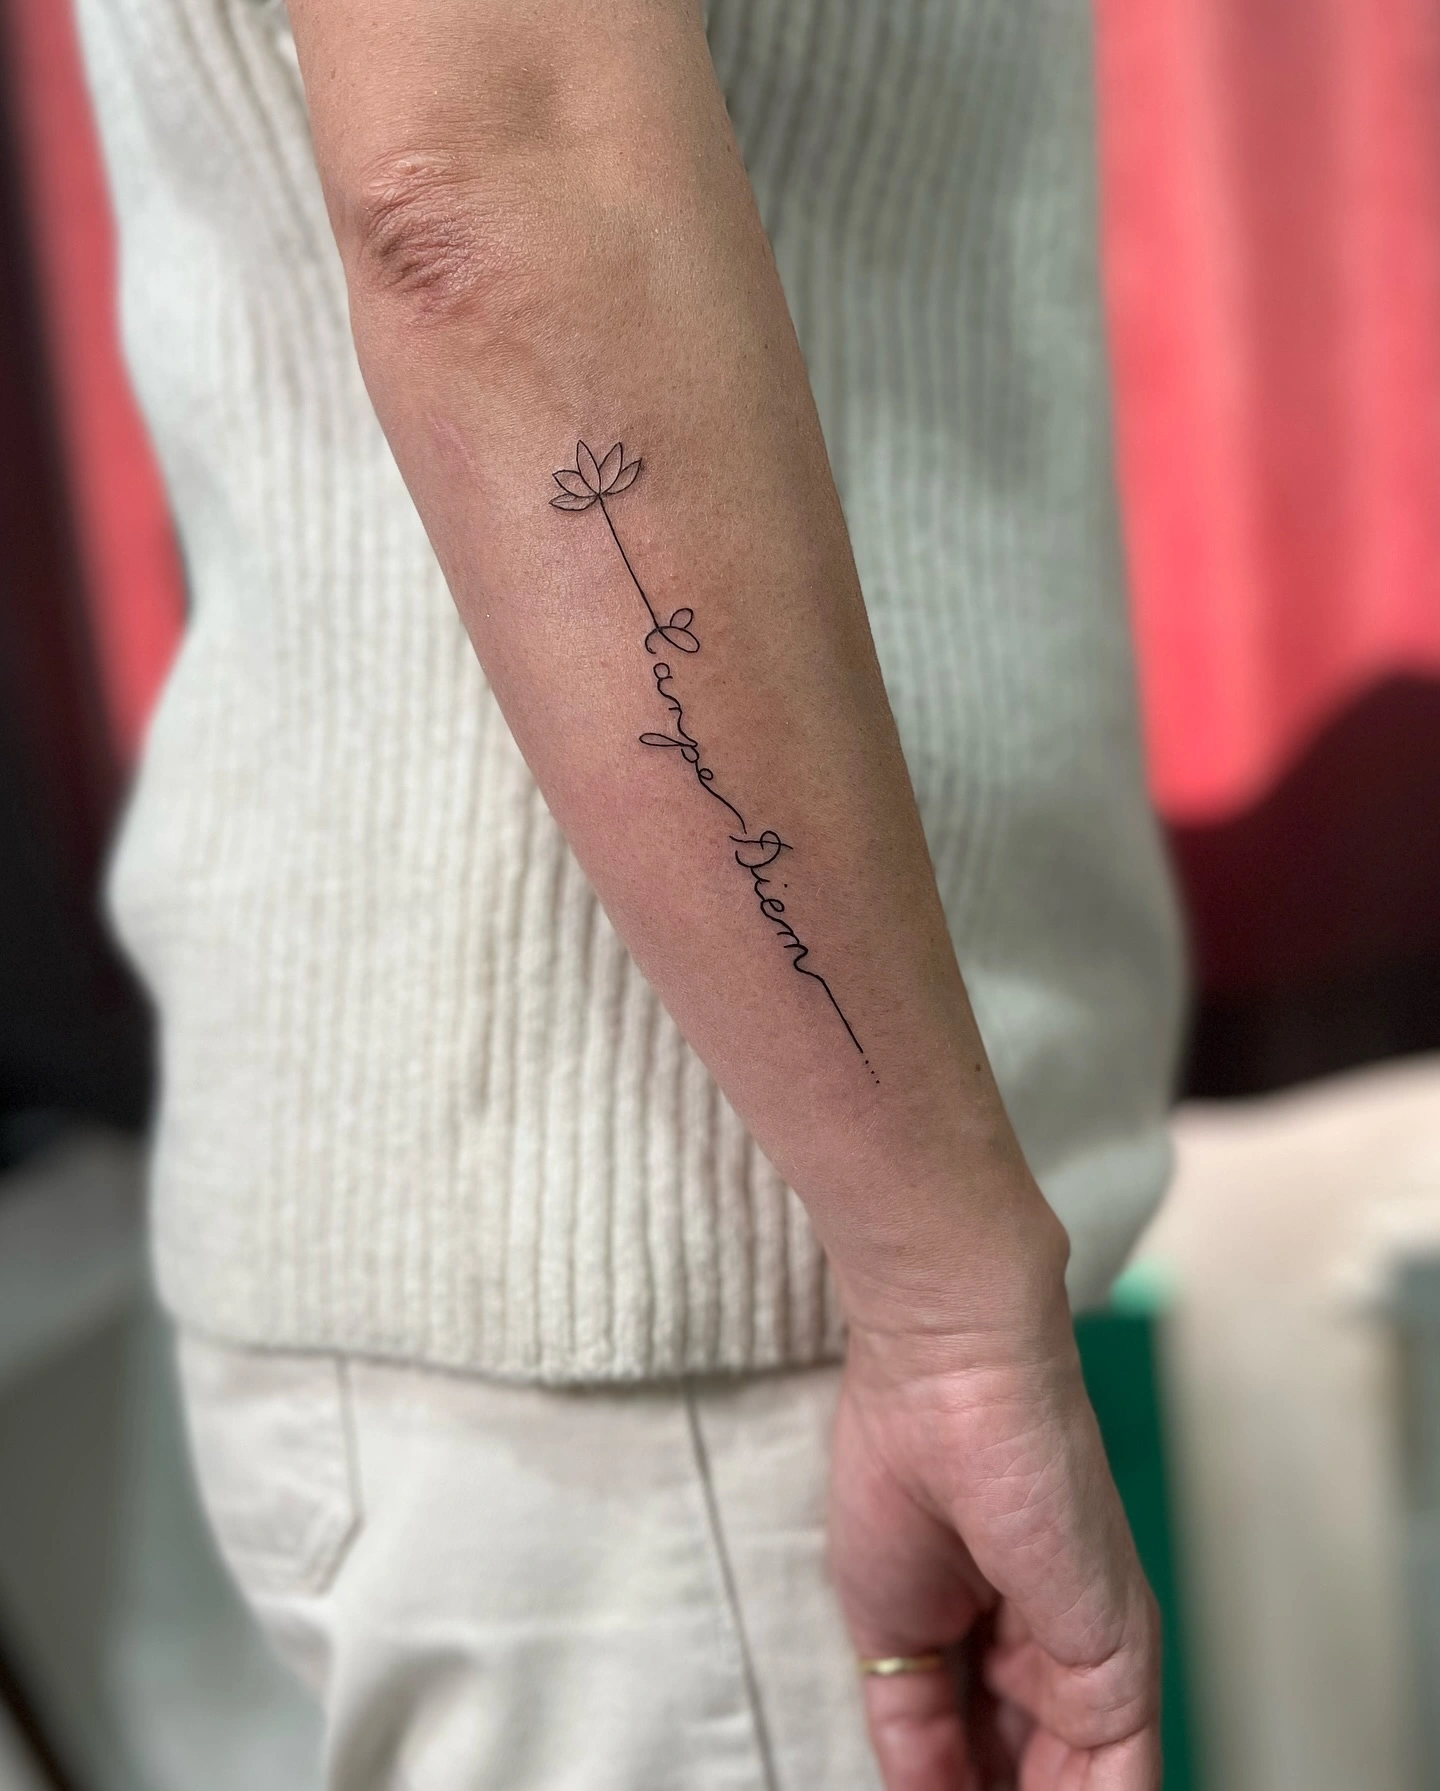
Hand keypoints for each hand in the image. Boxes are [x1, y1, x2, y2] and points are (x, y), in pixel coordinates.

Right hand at [828, 1293, 1160, 1789]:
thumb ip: (922, 1732)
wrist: (945, 1386)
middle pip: (1032, 1775)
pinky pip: (1113, 1790)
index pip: (985, 1752)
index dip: (960, 1790)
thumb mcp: (889, 1632)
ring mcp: (1094, 1661)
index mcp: (1002, 1632)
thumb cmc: (901, 1463)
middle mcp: (1058, 1651)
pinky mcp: (1122, 1663)